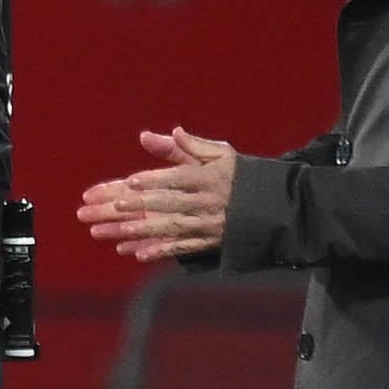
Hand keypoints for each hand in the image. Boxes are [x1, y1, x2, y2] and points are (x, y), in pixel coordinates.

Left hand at [75, 126, 236, 263]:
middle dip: (143, 206)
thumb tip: (159, 134)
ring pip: (175, 228)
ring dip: (147, 232)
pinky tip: (138, 254)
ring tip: (120, 232)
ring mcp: (209, 224)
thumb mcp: (219, 154)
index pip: (180, 178)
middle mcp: (209, 202)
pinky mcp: (210, 242)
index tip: (131, 181)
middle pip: (172, 204)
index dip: (156, 180)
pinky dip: (161, 252)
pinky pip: (183, 248)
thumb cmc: (238, 174)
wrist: (271, 205)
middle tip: (117, 206)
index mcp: (210, 177)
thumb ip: (187, 146)